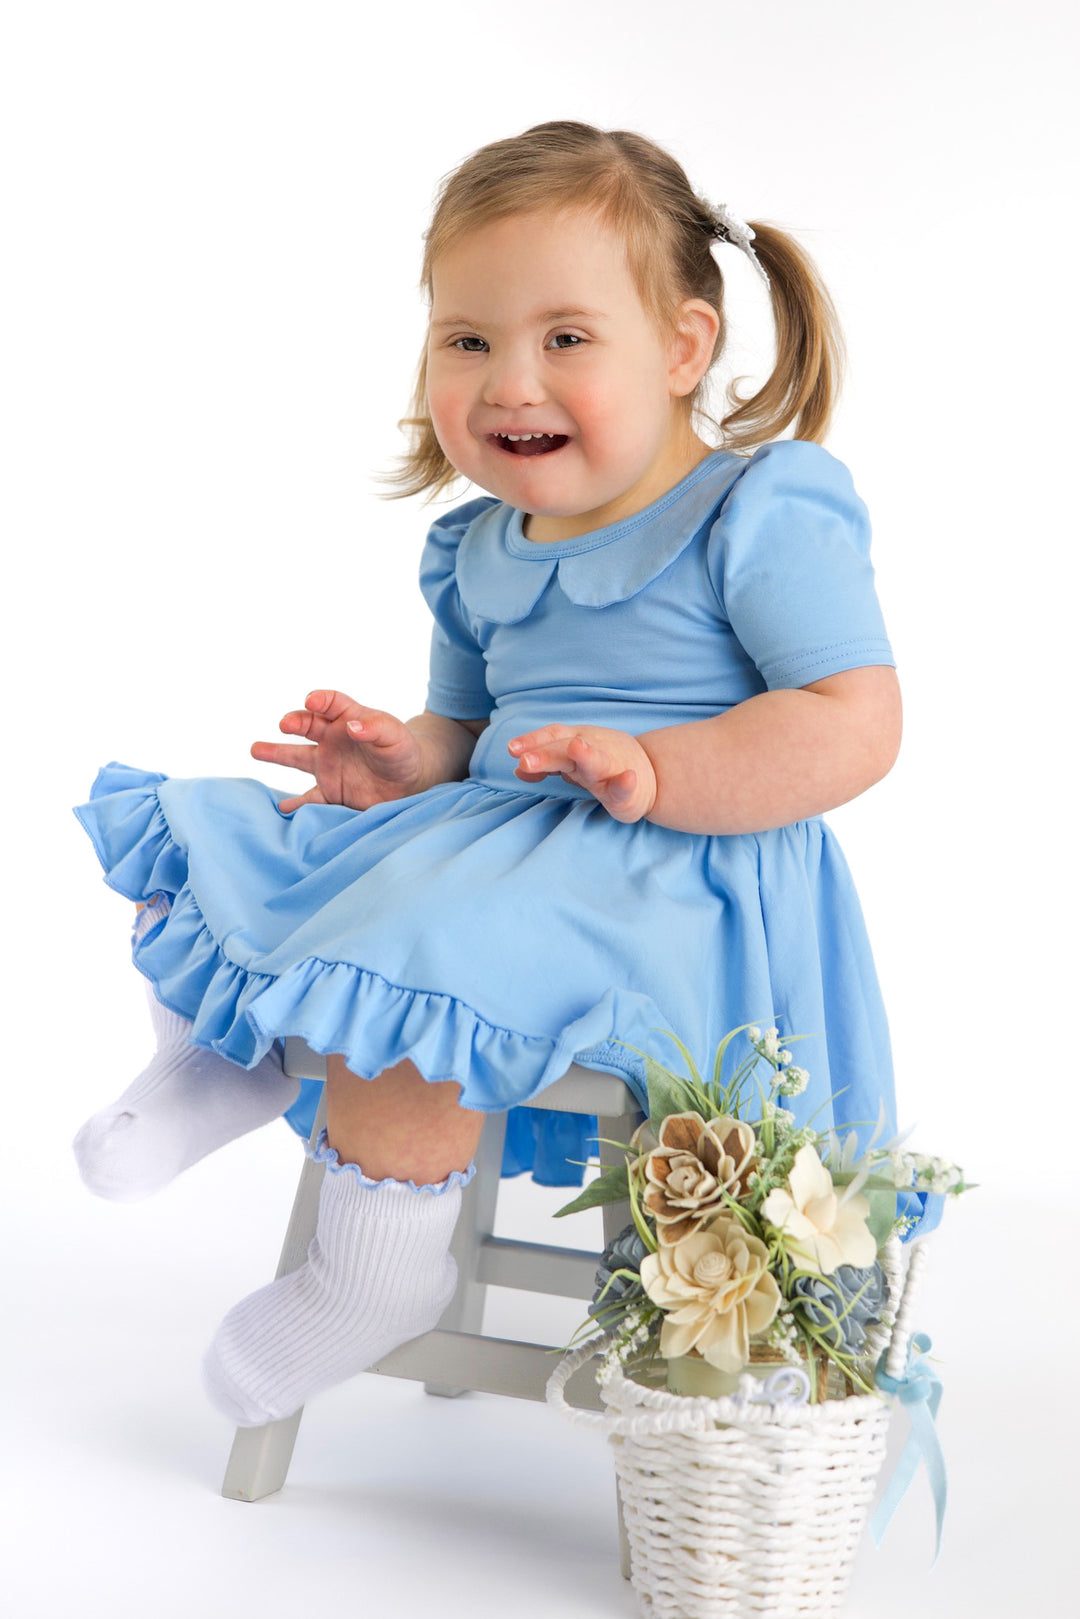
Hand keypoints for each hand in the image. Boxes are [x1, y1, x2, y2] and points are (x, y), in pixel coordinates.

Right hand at [251, 690, 428, 813]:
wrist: (409, 784)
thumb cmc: (402, 752)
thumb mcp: (395, 737)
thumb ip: (376, 728)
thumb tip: (351, 726)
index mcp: (349, 719)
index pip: (331, 703)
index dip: (320, 700)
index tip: (311, 702)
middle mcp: (332, 740)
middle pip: (307, 726)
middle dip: (294, 722)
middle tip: (285, 724)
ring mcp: (328, 766)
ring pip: (297, 757)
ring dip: (277, 753)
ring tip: (256, 749)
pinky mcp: (330, 792)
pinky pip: (309, 798)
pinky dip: (295, 804)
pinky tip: (281, 808)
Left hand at [507, 723, 657, 822]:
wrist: (651, 775)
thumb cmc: (604, 767)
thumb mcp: (572, 763)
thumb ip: (547, 764)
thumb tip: (517, 768)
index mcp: (577, 746)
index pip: (552, 738)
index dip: (532, 742)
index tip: (512, 750)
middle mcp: (592, 753)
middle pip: (566, 751)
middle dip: (547, 755)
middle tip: (525, 760)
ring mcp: (611, 771)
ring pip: (597, 762)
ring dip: (587, 755)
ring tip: (577, 748)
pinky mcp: (628, 794)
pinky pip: (626, 787)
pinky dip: (627, 782)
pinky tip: (628, 779)